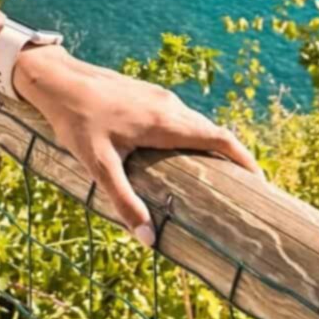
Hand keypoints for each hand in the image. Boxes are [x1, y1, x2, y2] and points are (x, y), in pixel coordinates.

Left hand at [10, 47, 261, 242]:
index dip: (245, 159)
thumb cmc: (77, 121)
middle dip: (232, 158)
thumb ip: (124, 201)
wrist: (57, 79)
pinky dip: (192, 136)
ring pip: (195, 123)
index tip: (261, 183)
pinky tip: (181, 156)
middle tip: (244, 192)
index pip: (219, 138)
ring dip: (211, 146)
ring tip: (218, 178)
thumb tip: (148, 240)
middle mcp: (169, 105)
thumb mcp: (98, 165)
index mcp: (165, 121)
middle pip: (212, 132)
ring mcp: (159, 96)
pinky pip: (180, 117)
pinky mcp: (147, 94)